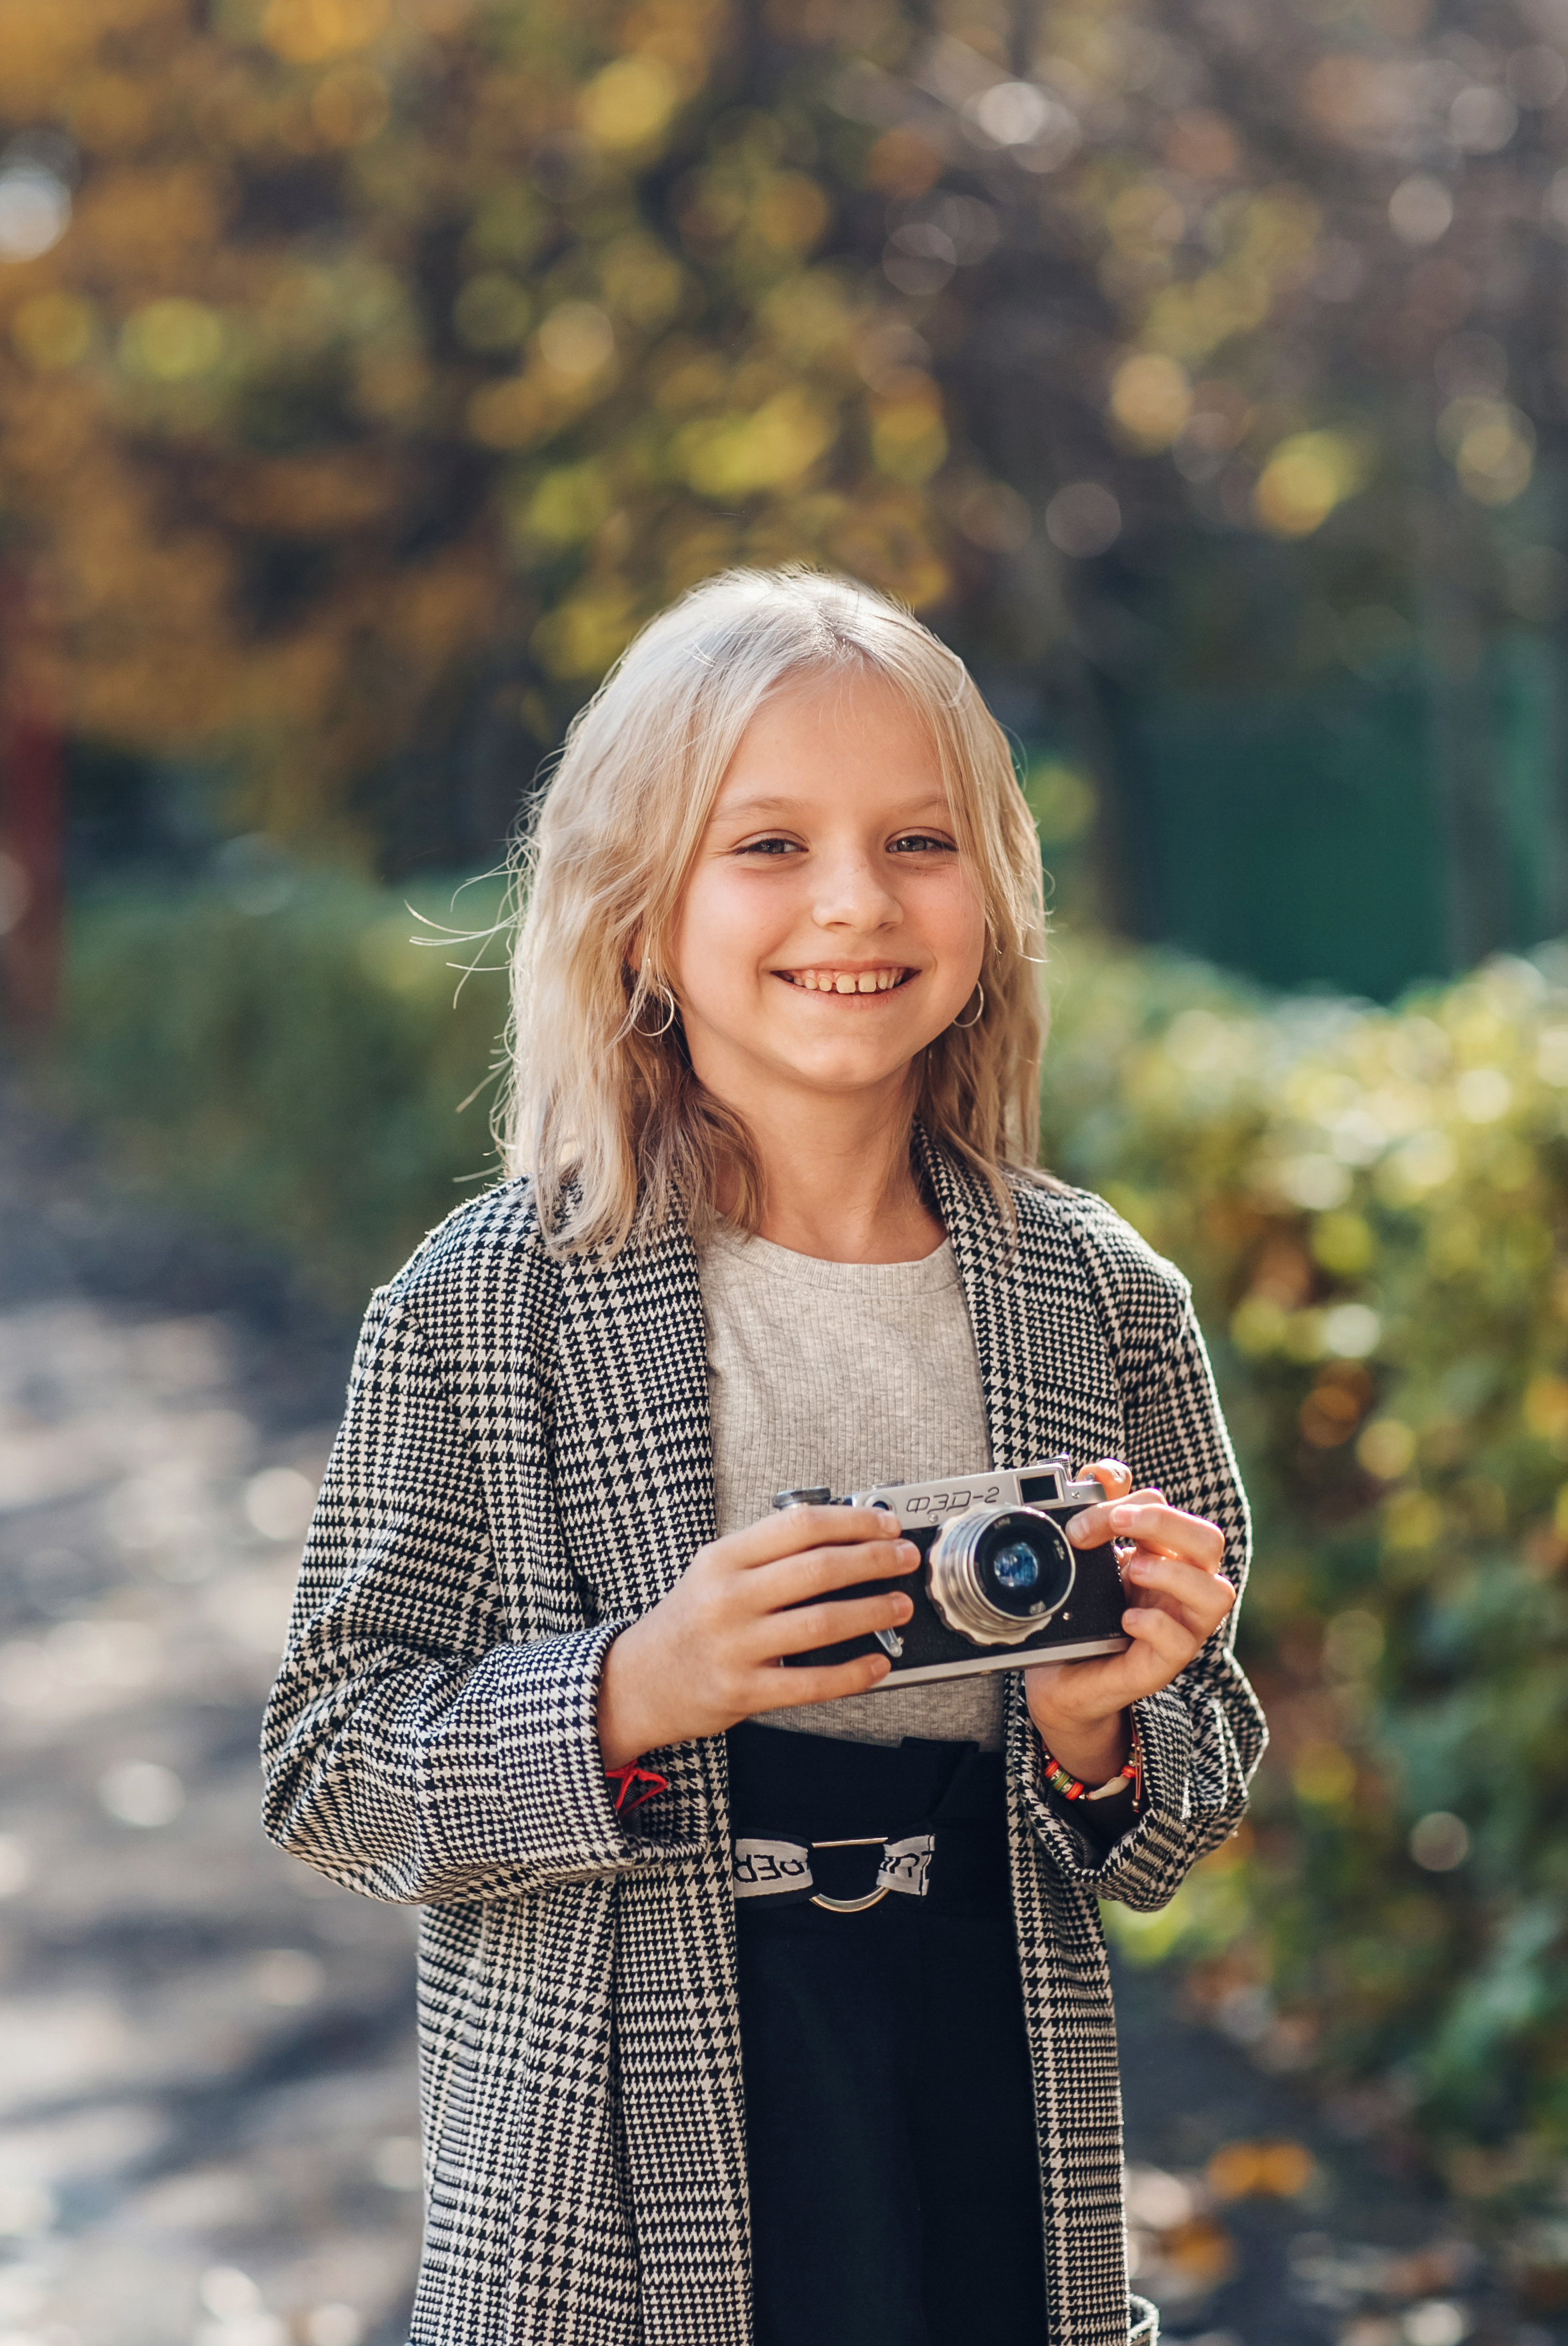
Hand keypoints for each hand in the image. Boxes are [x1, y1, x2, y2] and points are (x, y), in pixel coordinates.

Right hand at [598, 1506, 919, 1770]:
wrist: (637, 1682)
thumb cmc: (688, 1622)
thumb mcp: (714, 1572)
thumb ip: (768, 1554)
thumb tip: (842, 1535)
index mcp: (723, 1559)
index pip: (799, 1525)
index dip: (852, 1520)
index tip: (885, 1522)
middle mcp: (728, 1598)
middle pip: (818, 1568)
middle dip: (874, 1560)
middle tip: (905, 1558)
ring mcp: (736, 1646)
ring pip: (822, 1623)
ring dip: (873, 1611)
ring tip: (900, 1605)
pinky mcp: (744, 1691)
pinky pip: (813, 1682)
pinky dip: (854, 1673)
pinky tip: (878, 1663)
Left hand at [1024, 1486, 1233, 1785]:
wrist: (1061, 1679)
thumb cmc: (1079, 1616)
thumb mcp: (1083, 1559)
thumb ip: (1098, 1510)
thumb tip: (1106, 1470)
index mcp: (1165, 1559)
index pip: (1175, 1515)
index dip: (1133, 1504)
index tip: (1081, 1520)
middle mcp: (1180, 1591)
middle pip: (1210, 1543)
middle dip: (1165, 1523)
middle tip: (1119, 1524)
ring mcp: (1178, 1629)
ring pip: (1217, 1594)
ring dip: (1173, 1574)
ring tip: (1130, 1571)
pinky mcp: (1161, 1665)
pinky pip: (1181, 1642)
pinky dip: (1154, 1624)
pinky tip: (1124, 1620)